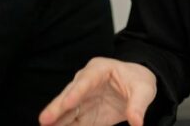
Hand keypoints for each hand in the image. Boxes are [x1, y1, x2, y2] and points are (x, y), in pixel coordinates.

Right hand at [38, 58, 156, 125]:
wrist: (136, 87)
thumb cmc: (138, 82)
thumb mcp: (144, 90)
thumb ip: (138, 106)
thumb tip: (137, 122)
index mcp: (100, 69)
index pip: (87, 80)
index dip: (76, 92)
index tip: (68, 103)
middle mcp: (85, 82)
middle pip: (70, 95)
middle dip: (57, 107)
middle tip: (45, 120)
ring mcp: (82, 99)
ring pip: (66, 110)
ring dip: (55, 120)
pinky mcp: (83, 114)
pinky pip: (72, 122)